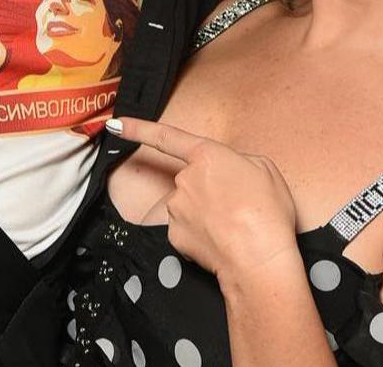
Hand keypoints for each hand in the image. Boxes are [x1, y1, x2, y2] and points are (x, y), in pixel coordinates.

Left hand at [110, 117, 302, 286]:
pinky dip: (202, 235)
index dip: (138, 128)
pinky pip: (186, 229)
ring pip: (188, 206)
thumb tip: (224, 172)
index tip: (115, 124)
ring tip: (234, 226)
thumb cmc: (267, 212)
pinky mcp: (174, 235)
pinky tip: (221, 241)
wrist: (259, 258)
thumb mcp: (264, 170)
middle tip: (238, 207)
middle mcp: (184, 179)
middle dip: (210, 192)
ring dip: (206, 214)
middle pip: (192, 181)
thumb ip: (237, 162)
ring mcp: (176, 208)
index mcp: (207, 156)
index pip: (166, 137)